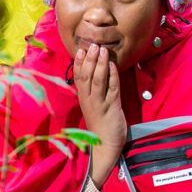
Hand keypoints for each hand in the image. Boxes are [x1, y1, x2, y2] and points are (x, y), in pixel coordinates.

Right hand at [74, 44, 126, 187]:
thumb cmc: (100, 125)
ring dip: (100, 64)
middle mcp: (88, 100)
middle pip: (87, 76)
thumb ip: (92, 91)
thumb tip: (93, 73)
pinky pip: (111, 89)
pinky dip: (112, 76)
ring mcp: (99, 103)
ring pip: (98, 80)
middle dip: (90, 59)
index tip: (80, 49)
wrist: (105, 146)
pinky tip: (113, 66)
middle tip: (93, 44)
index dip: (79, 63)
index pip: (78, 78)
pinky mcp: (111, 108)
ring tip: (103, 50)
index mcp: (83, 99)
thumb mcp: (92, 106)